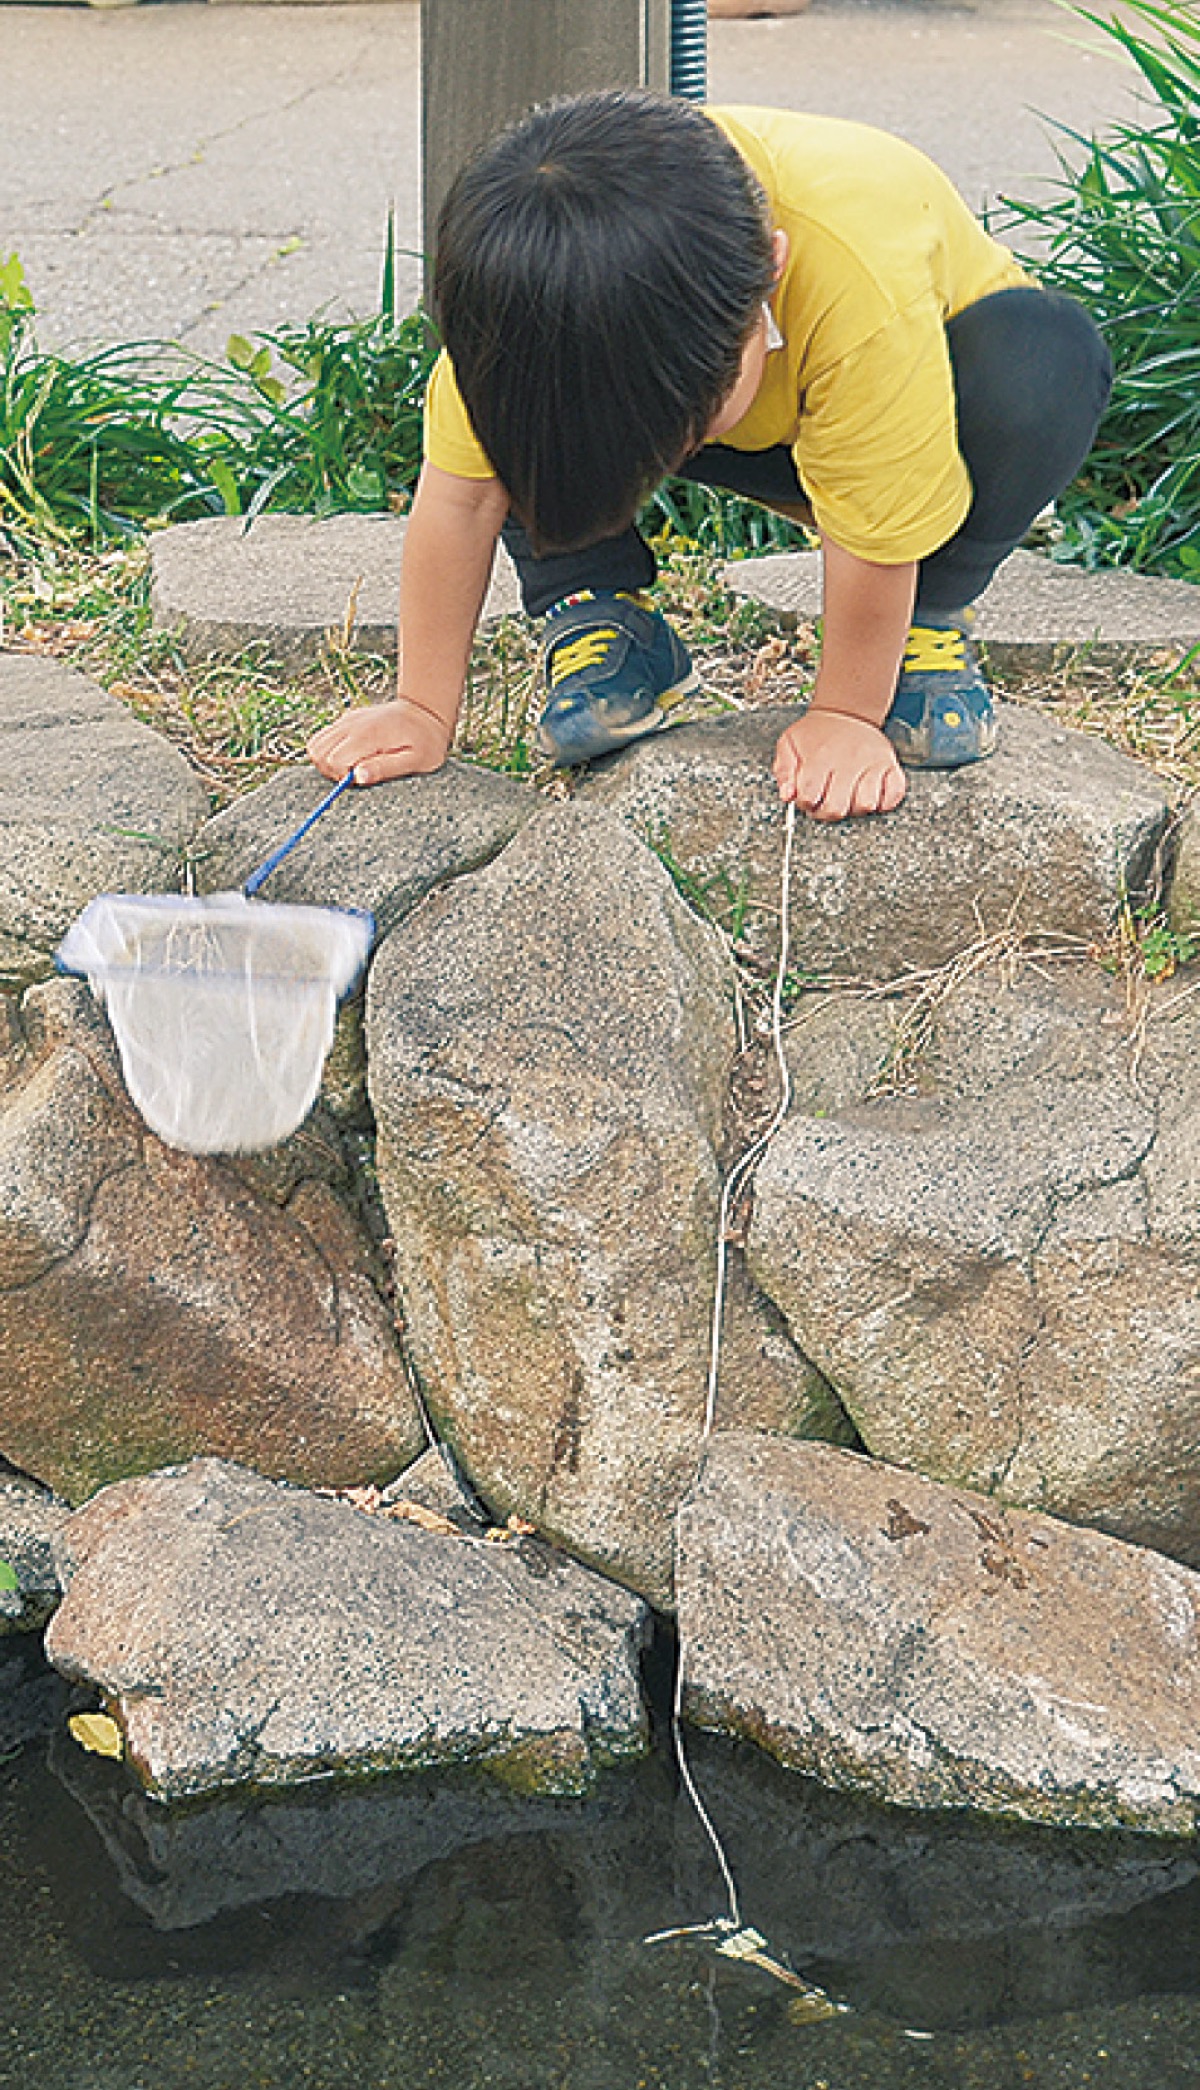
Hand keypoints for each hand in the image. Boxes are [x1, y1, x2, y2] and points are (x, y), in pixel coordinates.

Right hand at [307, 697, 453, 786]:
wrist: (426, 712)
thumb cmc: (426, 741)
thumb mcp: (414, 760)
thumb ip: (385, 768)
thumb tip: (357, 777)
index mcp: (368, 734)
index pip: (334, 760)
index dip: (343, 776)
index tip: (362, 778)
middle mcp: (352, 724)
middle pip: (318, 753)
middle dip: (332, 771)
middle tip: (357, 774)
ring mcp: (347, 721)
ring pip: (316, 745)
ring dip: (328, 762)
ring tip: (353, 766)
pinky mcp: (346, 721)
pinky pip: (323, 739)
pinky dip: (329, 752)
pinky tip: (351, 756)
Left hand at [773, 708, 906, 821]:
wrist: (848, 710)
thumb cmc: (818, 731)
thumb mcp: (789, 743)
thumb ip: (784, 770)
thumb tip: (787, 796)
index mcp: (821, 757)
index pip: (810, 798)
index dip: (806, 804)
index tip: (808, 797)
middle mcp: (849, 761)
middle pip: (836, 808)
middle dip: (826, 811)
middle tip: (825, 800)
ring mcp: (872, 764)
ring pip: (865, 806)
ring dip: (854, 808)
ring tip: (847, 795)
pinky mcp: (891, 766)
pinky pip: (893, 796)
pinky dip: (884, 802)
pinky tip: (870, 793)